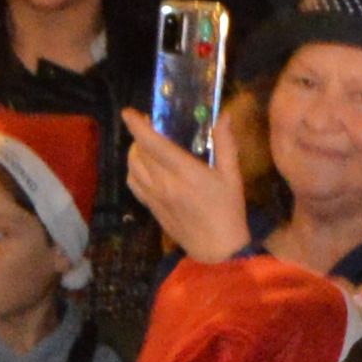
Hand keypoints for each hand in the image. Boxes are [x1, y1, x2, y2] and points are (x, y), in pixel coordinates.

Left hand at [123, 122, 254, 268]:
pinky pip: (133, 183)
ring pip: (132, 167)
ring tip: (146, 143)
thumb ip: (225, 143)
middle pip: (139, 152)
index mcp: (185, 173)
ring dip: (135, 151)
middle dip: (140, 134)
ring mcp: (154, 197)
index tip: (129, 112)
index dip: (137, 126)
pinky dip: (133, 169)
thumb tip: (222, 115)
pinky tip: (144, 165)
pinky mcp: (151, 207)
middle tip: (151, 124)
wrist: (217, 248)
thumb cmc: (228, 209)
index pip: (153, 144)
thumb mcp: (232, 175)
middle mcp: (164, 183)